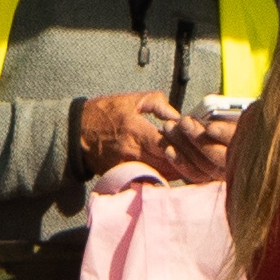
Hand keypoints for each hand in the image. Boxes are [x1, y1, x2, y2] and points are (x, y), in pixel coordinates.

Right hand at [71, 88, 225, 180]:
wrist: (77, 132)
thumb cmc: (106, 112)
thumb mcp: (133, 99)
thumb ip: (159, 104)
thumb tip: (180, 117)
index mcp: (136, 131)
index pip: (168, 144)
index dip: (185, 145)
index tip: (196, 142)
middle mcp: (133, 152)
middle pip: (168, 164)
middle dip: (186, 161)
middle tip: (201, 157)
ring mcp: (128, 167)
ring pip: (162, 175)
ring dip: (178, 171)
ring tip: (193, 165)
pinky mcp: (124, 175)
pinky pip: (150, 179)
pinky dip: (164, 176)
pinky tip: (176, 171)